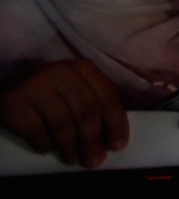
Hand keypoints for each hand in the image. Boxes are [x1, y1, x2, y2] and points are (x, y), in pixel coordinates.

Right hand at [0, 59, 126, 167]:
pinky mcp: (14, 100)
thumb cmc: (51, 93)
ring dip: (70, 147)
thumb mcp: (76, 89)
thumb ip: (95, 104)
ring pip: (62, 123)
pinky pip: (35, 130)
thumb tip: (114, 137)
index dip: (115, 122)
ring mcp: (36, 84)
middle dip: (93, 140)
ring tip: (72, 159)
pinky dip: (45, 144)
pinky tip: (48, 149)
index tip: (117, 145)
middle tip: (94, 160)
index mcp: (83, 68)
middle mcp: (61, 71)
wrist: (10, 86)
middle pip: (86, 111)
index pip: (107, 95)